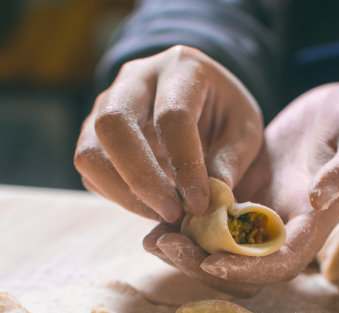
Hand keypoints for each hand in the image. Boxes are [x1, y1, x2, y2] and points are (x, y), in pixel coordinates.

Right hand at [74, 45, 263, 222]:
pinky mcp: (93, 134)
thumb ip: (231, 161)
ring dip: (124, 193)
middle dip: (142, 178)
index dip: (185, 164)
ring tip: (162, 215)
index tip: (200, 204)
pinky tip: (149, 206)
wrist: (202, 104)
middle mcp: (135, 79)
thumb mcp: (244, 132)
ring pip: (90, 150)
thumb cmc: (225, 117)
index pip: (172, 116)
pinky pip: (90, 170)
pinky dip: (116, 196)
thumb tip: (212, 198)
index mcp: (181, 68)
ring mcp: (106, 105)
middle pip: (114, 124)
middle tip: (172, 213)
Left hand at [146, 76, 338, 290]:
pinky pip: (214, 214)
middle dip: (202, 261)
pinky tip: (158, 211)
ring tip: (151, 237)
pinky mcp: (248, 191)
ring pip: (222, 243)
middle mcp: (285, 224)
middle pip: (242, 262)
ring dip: (188, 245)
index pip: (281, 261)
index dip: (246, 268)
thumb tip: (318, 197)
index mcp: (315, 222)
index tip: (211, 261)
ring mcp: (264, 210)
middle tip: (165, 245)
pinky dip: (187, 218)